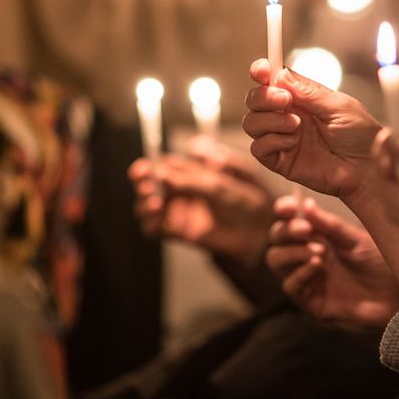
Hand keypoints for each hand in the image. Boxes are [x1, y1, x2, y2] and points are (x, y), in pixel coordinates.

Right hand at [128, 154, 273, 264]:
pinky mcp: (177, 232)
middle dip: (142, 184)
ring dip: (144, 203)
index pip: (160, 166)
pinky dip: (150, 222)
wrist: (256, 230)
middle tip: (145, 185)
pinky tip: (157, 218)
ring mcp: (177, 211)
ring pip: (146, 206)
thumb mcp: (217, 185)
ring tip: (155, 203)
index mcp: (189, 173)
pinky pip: (154, 228)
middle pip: (148, 185)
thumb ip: (189, 180)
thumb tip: (161, 173)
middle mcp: (179, 191)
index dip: (148, 166)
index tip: (143, 169)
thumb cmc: (243, 201)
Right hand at [243, 60, 381, 196]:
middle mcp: (287, 115)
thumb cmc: (360, 135)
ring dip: (269, 120)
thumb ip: (308, 92)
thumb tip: (280, 74)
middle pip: (255, 100)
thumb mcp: (338, 106)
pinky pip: (258, 149)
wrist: (367, 169)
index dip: (261, 72)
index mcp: (301, 98)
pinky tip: (292, 143)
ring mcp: (282, 138)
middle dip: (264, 96)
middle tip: (286, 100)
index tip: (262, 71)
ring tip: (296, 124)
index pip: (272, 80)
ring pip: (251, 123)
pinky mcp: (280, 161)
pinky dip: (271, 141)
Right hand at [265, 193, 398, 330]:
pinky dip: (300, 273)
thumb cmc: (381, 263)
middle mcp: (308, 255)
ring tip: (318, 251)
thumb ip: (329, 225)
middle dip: (286, 231)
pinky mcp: (311, 302)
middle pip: (277, 239)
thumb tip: (305, 205)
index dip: (283, 211)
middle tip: (305, 230)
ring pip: (276, 261)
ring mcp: (308, 279)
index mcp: (318, 236)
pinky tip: (317, 266)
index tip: (287, 208)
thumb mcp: (356, 239)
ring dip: (291, 252)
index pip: (289, 220)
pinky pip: (291, 286)